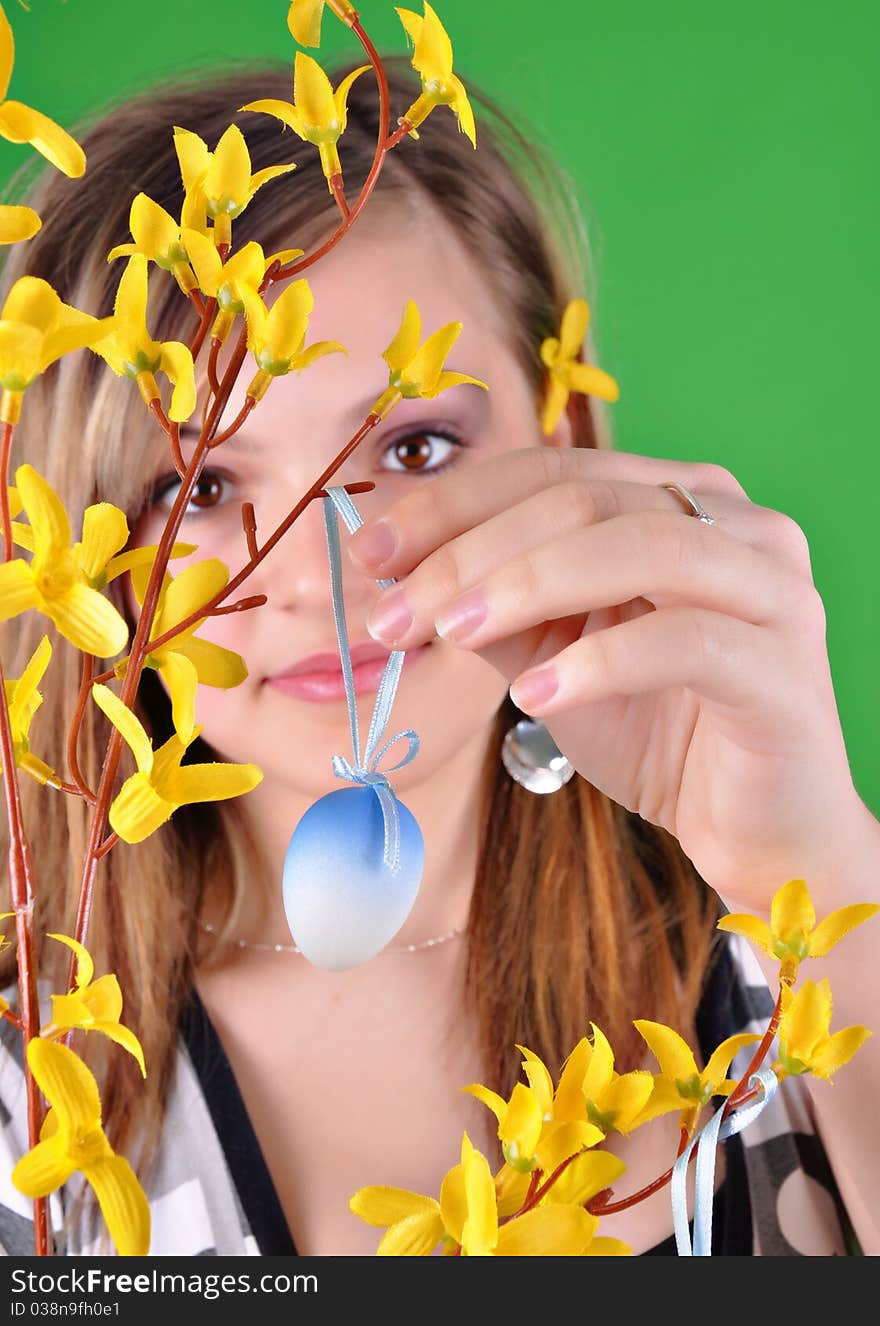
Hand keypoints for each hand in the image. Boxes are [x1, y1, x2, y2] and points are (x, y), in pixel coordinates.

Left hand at [347, 445, 863, 912]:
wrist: (750, 827)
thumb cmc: (655, 730)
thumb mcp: (552, 658)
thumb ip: (493, 608)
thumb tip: (398, 574)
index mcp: (677, 499)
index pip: (551, 472)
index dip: (452, 505)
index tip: (369, 552)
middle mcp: (734, 521)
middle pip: (583, 498)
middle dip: (470, 551)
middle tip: (394, 610)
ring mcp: (771, 586)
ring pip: (636, 544)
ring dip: (525, 585)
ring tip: (450, 635)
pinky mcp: (783, 664)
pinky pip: (684, 639)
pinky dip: (598, 661)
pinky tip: (536, 695)